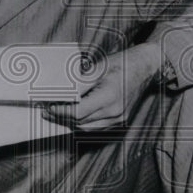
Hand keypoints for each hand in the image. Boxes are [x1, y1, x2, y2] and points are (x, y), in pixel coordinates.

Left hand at [42, 44, 160, 131]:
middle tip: (46, 113)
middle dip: (61, 118)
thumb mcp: (98, 68)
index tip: (48, 108)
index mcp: (109, 97)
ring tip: (56, 115)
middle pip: (80, 123)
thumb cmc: (123, 63)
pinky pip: (96, 128)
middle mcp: (115, 112)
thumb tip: (60, 92)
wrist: (146, 67)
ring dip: (70, 123)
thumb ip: (79, 82)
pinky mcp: (120, 121)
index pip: (78, 112)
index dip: (60, 112)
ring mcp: (119, 119)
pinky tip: (73, 117)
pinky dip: (82, 124)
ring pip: (87, 128)